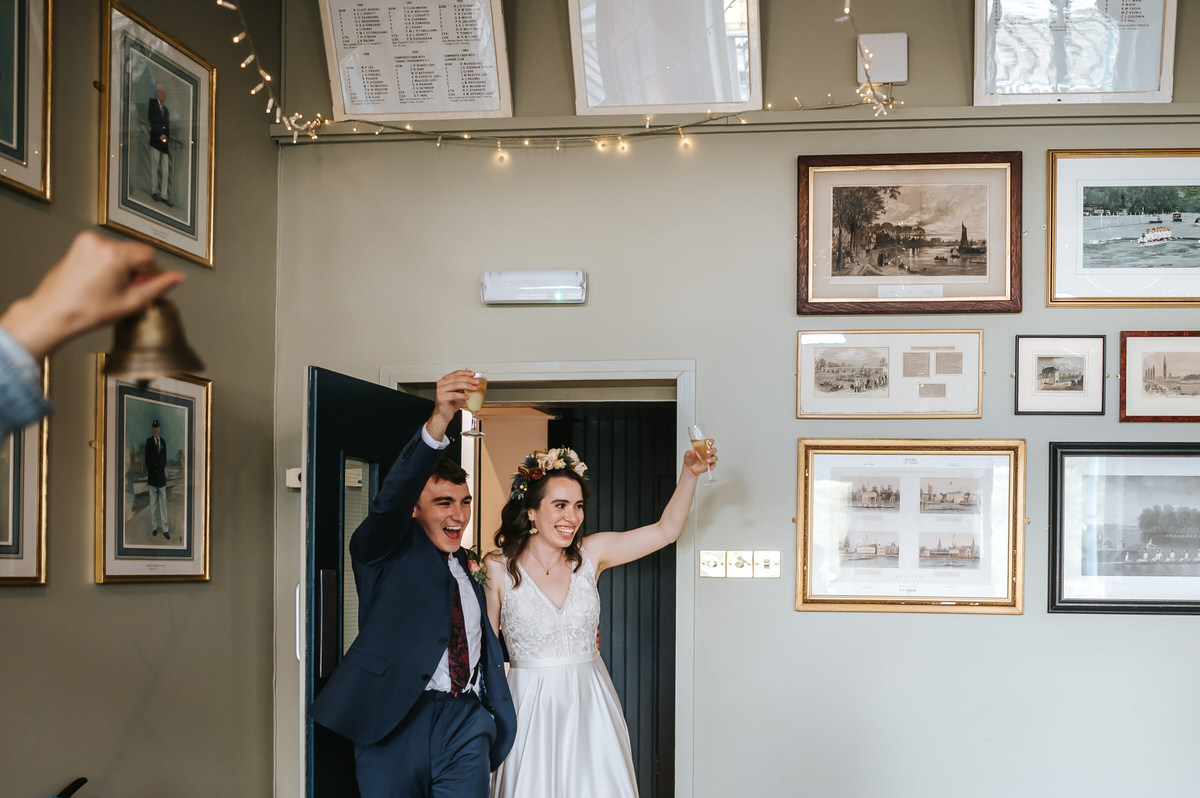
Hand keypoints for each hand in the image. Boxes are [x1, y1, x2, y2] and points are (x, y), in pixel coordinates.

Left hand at [0, 231, 183, 358]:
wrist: (53, 313)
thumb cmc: (84, 311)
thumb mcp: (130, 302)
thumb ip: (158, 287)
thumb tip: (177, 278)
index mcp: (114, 255)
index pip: (149, 254)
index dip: (149, 272)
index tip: (140, 284)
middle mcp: (99, 243)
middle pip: (133, 252)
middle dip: (132, 270)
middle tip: (121, 290)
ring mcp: (86, 242)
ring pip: (119, 251)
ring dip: (119, 266)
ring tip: (105, 287)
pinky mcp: (79, 245)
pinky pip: (104, 251)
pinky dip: (106, 263)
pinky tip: (97, 281)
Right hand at [425, 369, 480, 439]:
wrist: (443, 414)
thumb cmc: (450, 404)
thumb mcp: (459, 393)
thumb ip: (463, 387)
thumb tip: (474, 383)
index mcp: (445, 380)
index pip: (456, 373)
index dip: (465, 373)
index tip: (473, 374)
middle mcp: (441, 384)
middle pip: (456, 378)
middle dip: (468, 379)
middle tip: (476, 382)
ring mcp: (440, 390)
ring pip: (455, 385)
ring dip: (467, 386)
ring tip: (474, 388)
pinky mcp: (441, 397)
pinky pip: (454, 395)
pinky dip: (462, 395)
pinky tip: (467, 397)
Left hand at [683, 440, 715, 475]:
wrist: (689, 468)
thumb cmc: (690, 459)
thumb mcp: (688, 454)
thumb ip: (690, 452)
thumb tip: (692, 450)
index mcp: (703, 447)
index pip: (709, 442)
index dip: (710, 441)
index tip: (709, 443)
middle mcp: (708, 452)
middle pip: (714, 450)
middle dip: (711, 450)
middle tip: (706, 452)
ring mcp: (709, 458)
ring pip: (715, 457)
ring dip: (712, 459)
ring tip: (707, 461)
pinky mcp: (710, 464)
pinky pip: (714, 464)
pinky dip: (713, 466)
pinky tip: (710, 467)